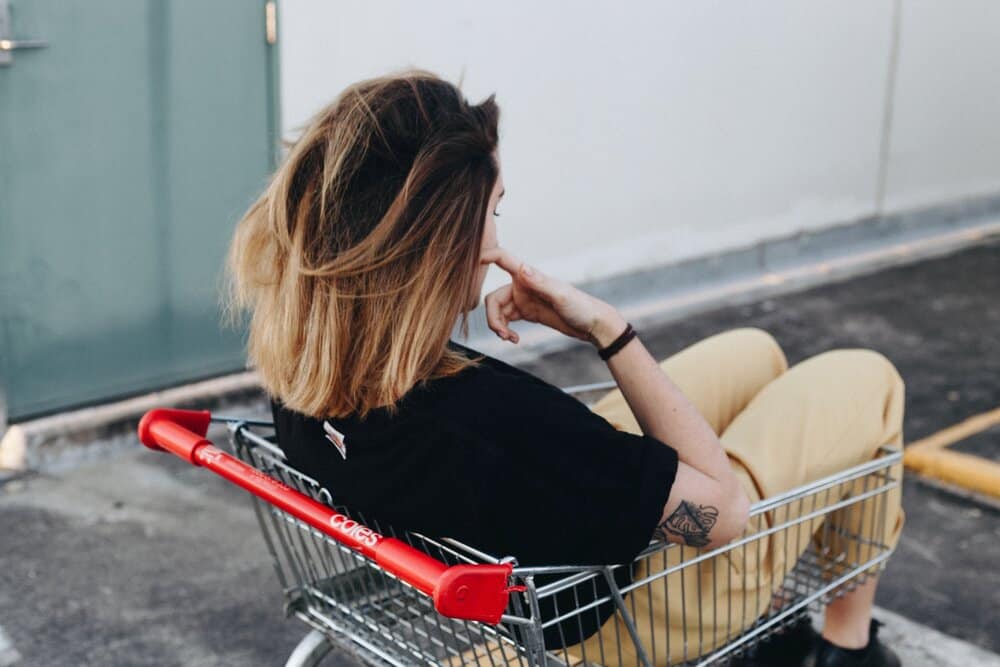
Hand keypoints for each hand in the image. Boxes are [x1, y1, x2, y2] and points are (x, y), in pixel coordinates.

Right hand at [479, 247, 625, 346]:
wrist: (592, 325)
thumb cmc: (581, 307)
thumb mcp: (561, 295)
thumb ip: (540, 282)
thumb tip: (522, 268)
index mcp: (528, 277)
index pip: (503, 259)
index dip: (487, 256)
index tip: (473, 261)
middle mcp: (523, 286)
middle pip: (493, 298)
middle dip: (492, 317)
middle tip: (502, 334)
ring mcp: (524, 300)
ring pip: (497, 310)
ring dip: (498, 326)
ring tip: (509, 339)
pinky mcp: (527, 313)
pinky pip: (506, 319)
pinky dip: (505, 330)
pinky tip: (514, 339)